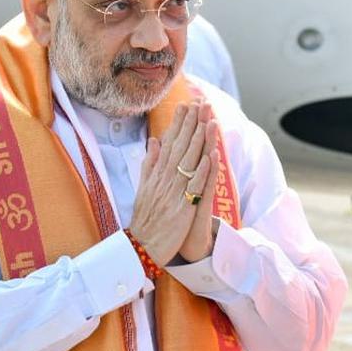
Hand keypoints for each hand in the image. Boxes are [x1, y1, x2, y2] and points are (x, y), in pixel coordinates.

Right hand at [129, 102, 212, 267]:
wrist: (141, 247)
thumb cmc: (145, 219)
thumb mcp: (144, 187)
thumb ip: (149, 163)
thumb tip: (154, 140)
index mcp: (157, 174)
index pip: (170, 143)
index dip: (179, 124)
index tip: (187, 105)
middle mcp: (164, 179)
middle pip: (180, 147)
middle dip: (191, 124)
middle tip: (200, 103)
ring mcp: (173, 193)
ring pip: (189, 162)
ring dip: (199, 140)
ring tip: (208, 120)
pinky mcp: (182, 208)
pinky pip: (193, 187)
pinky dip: (201, 171)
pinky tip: (210, 156)